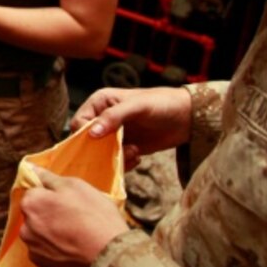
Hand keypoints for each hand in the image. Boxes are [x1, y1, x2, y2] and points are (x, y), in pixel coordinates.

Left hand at [18, 166, 128, 266]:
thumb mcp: (76, 186)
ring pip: (42, 235)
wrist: (110, 258)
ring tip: (79, 237)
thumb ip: (49, 178)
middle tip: (77, 218)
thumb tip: (31, 169)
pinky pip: (49, 254)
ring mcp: (34, 251)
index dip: (54, 195)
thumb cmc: (94, 216)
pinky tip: (77, 251)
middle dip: (51, 214)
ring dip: (54, 234)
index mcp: (31, 204)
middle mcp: (25, 228)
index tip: (71, 202)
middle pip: (37, 215)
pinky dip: (59, 252)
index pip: (35, 192)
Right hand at [72, 87, 192, 166]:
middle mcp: (102, 119)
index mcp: (99, 103)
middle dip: (100, 151)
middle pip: (87, 141)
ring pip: (100, 154)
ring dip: (115, 158)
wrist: (187, 117)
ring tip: (134, 152)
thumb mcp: (137, 106)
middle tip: (119, 151)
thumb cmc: (161, 103)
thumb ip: (113, 117)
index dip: (84, 135)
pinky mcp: (124, 148)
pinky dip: (124, 163)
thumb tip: (91, 133)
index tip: (98, 144)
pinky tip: (139, 156)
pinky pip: (114, 161)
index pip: (79, 122)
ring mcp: (113, 135)